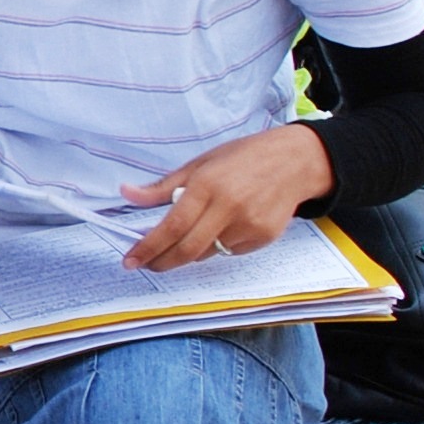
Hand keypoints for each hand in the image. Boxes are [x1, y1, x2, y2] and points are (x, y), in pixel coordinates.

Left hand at [118, 123, 332, 271]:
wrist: (295, 161)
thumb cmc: (244, 158)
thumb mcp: (200, 163)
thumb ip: (162, 186)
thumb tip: (127, 193)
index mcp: (208, 185)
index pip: (171, 226)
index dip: (148, 247)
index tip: (131, 260)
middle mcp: (228, 206)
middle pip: (187, 249)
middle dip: (162, 262)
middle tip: (148, 264)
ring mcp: (248, 224)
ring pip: (208, 252)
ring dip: (192, 250)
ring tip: (194, 231)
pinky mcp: (263, 236)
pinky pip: (230, 251)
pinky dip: (219, 245)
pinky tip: (226, 225)